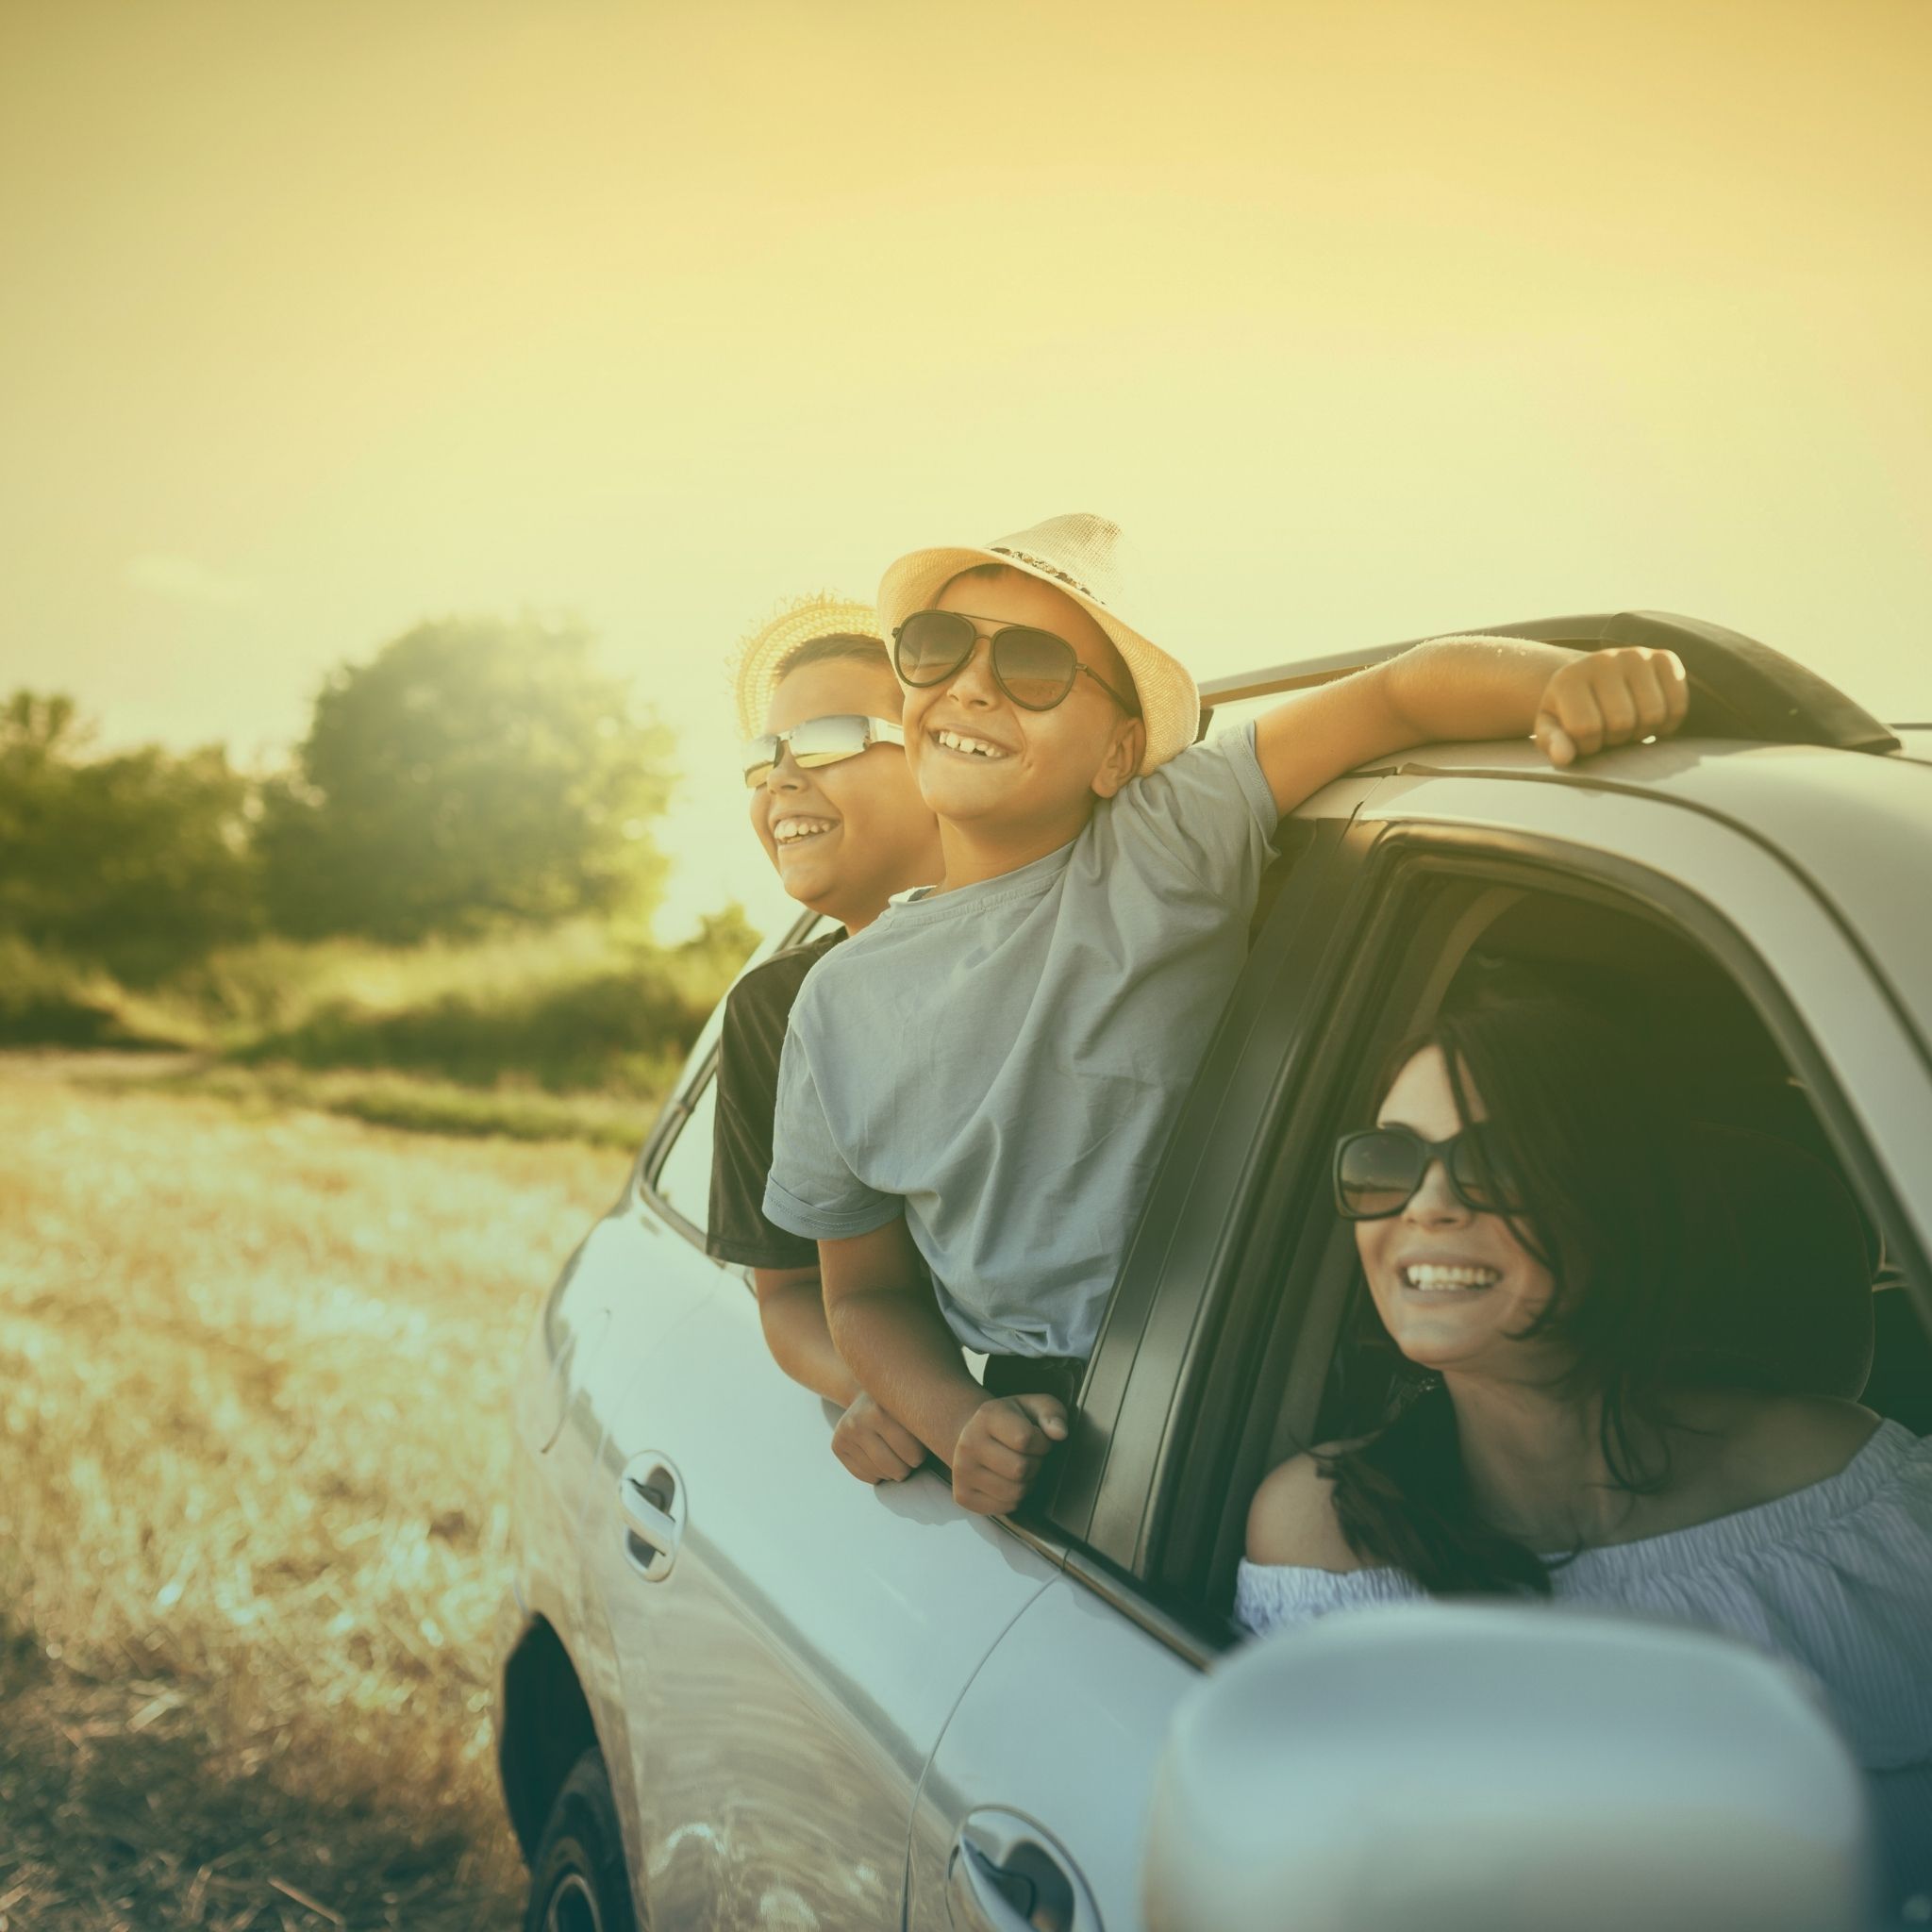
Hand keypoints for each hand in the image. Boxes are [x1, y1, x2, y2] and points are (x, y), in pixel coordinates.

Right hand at [831, 1392, 926, 1484]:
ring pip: (879, 1474)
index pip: (912, 1454)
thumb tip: (946, 1457)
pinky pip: (866, 1477)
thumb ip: (925, 1427)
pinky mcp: (837, 1445)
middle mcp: (859, 1420)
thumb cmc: (901, 1406)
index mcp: (881, 1409)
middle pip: (895, 1468)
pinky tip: (880, 1457)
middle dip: (907, 1468)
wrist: (868, 1392)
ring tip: (896, 1455)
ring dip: (893, 1471)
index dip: (920, 1456)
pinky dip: (878, 1474)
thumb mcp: (913, 1408)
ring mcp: (846, 1433)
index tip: (921, 1447)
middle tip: (910, 1457)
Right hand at [950, 1394, 1067, 1515]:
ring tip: (1020, 1468)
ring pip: (1014, 1492)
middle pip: (1020, 1469)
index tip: (1039, 1439)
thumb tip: (1060, 1433)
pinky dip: (1014, 1499)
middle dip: (1036, 1464)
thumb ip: (1052, 1413)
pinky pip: (1004, 1508)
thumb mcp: (1034, 1406)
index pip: (1025, 1439)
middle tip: (1030, 1455)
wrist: (974, 1434)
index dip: (1042, 1443)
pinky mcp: (963, 1496)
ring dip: (1027, 1483)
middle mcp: (968, 1443)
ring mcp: (963, 1471)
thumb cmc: (1010, 1421)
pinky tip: (1008, 1481)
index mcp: (987, 1416)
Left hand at [1533, 646, 1688, 767]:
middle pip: (1622, 722)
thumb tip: (1563, 757)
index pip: (1586, 728)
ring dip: (1642, 732)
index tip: (1585, 739)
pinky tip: (1649, 719)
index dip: (1588, 746)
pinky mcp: (1665, 658)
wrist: (1594, 683)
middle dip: (1616, 739)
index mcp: (1568, 679)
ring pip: (1652, 715)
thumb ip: (1552, 743)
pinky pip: (1678, 705)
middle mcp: (1602, 660)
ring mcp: (1636, 656)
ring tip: (1628, 724)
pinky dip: (1668, 723)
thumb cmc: (1571, 714)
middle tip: (1609, 732)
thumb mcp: (1552, 730)